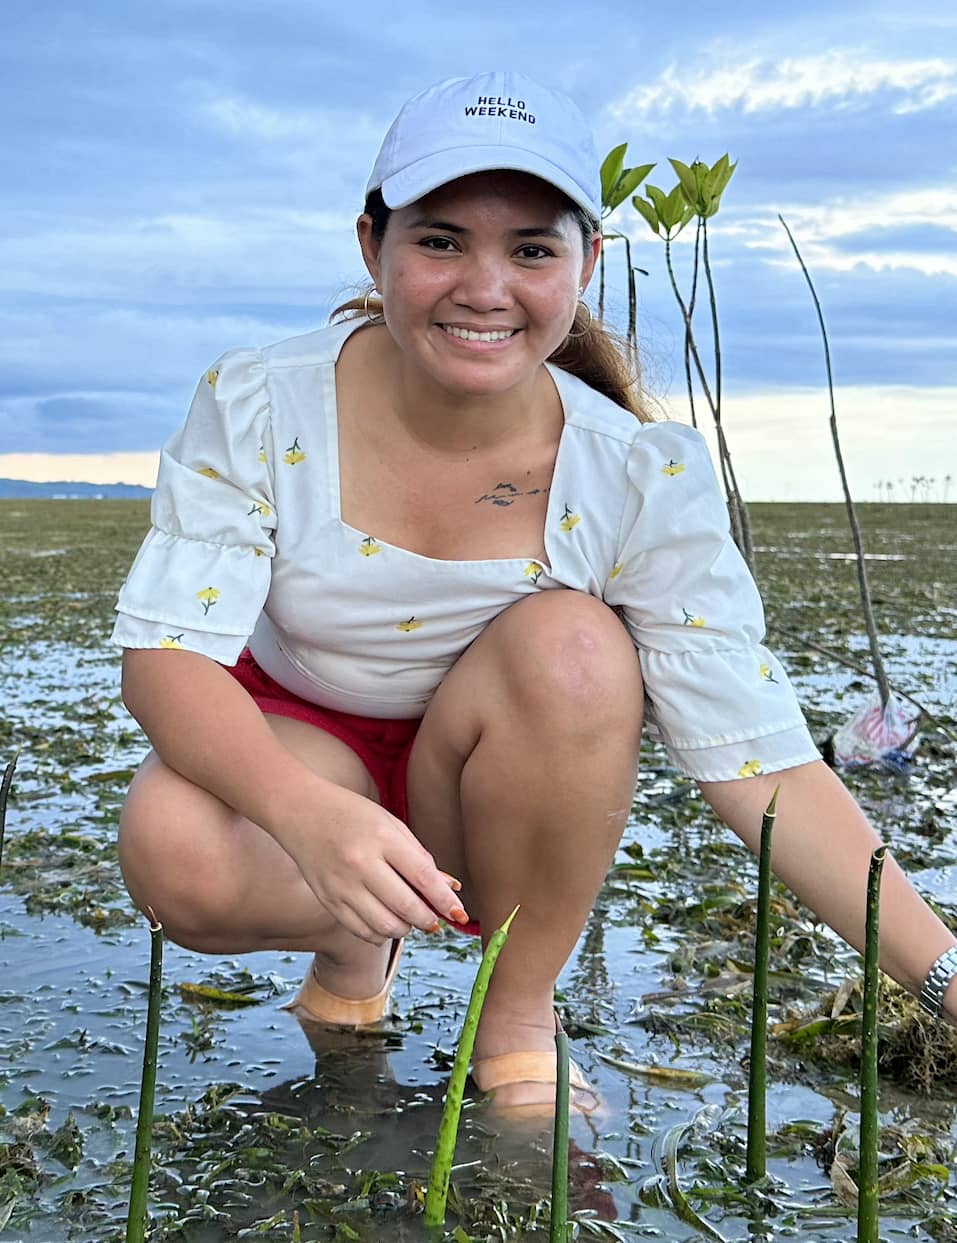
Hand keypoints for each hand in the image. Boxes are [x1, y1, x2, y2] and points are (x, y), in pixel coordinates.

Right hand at [273, 779, 467, 943]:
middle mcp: (360, 864)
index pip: (422, 877)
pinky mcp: (328, 901)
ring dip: (406, 928)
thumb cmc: (352, 814)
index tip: (459, 914)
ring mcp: (342, 885)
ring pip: (385, 927)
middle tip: (437, 919)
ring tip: (410, 916)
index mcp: (382, 837)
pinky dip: (381, 933)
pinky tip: (387, 919)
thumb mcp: (391, 825)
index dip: (445, 900)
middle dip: (429, 920)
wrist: (299, 811)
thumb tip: (452, 889)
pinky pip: (362, 931)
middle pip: (406, 908)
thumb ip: (420, 858)